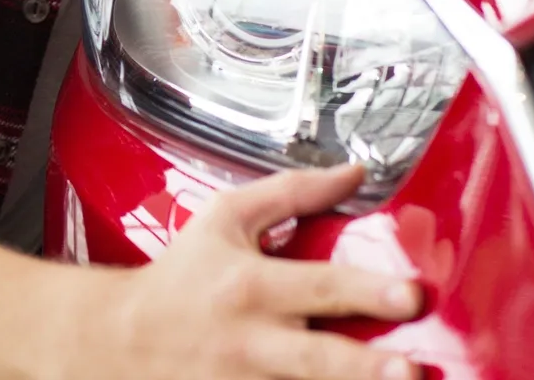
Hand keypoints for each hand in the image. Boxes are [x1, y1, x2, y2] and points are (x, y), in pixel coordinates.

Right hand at [70, 166, 422, 379]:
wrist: (120, 337)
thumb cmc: (181, 275)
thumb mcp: (225, 218)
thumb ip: (292, 193)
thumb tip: (354, 173)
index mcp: (252, 285)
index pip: (320, 286)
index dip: (368, 291)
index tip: (412, 295)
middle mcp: (253, 340)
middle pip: (319, 358)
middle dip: (367, 368)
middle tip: (412, 371)